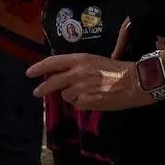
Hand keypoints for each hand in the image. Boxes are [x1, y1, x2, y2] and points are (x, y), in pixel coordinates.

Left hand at [26, 52, 145, 109]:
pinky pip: (77, 104)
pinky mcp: (87, 102)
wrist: (135, 82)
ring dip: (71, 95)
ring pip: (65, 95)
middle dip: (42, 88)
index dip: (39, 68)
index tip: (29, 73)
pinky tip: (93, 99)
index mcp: (79, 60)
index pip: (52, 62)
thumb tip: (61, 74)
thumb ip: (76, 66)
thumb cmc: (116, 69)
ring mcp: (81, 88)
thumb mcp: (94, 61)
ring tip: (86, 92)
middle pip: (52, 82)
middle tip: (37, 92)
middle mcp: (77, 73)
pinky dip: (82, 103)